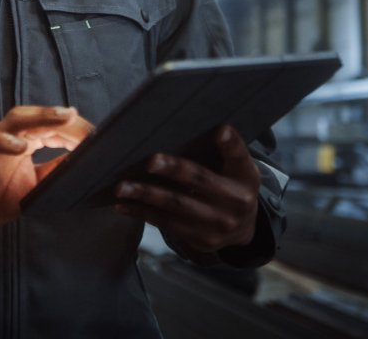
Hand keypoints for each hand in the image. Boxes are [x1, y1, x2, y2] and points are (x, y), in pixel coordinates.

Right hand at [0, 106, 91, 244]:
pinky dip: (4, 142)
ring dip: (41, 116)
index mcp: (25, 141)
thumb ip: (55, 171)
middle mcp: (10, 136)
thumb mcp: (34, 187)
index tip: (99, 136)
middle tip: (86, 120)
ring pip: (15, 120)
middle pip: (38, 116)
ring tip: (64, 116)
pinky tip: (21, 146)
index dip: (75, 129)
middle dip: (63, 116)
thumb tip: (87, 162)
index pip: (53, 127)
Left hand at [114, 124, 259, 254]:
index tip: (219, 131)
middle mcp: (236, 203)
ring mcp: (218, 225)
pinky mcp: (200, 240)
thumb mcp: (239, 165)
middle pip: (199, 181)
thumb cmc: (234, 184)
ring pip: (176, 207)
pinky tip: (124, 205)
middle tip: (148, 161)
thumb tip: (209, 127)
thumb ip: (228, 148)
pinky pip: (167, 224)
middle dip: (172, 170)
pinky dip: (143, 213)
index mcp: (245, 176)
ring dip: (146, 196)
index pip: (238, 156)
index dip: (230, 144)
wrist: (245, 228)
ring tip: (121, 187)